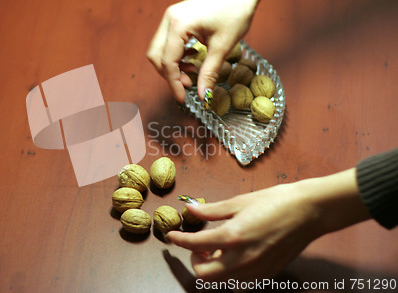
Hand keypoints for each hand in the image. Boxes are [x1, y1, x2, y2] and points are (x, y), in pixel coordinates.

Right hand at [146, 0, 255, 102]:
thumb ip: (209, 73)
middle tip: (189, 85)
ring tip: (193, 72)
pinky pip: (167, 42)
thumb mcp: (223, 46)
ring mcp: (171, 17)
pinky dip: (176, 56)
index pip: (168, 62)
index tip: (183, 98)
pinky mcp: (176, 18)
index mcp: (178, 25)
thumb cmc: (235, 12)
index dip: (174, 83)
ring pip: (159, 50)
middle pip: (156, 56)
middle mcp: (170, 19)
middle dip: (169, 75)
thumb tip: (203, 96)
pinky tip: (192, 60)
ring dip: (172, 66)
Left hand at [167, 169, 369, 280]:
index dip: (179, 241)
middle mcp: (243, 259)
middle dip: (196, 260)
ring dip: (213, 268)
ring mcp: (256, 270)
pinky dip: (231, 273)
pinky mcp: (267, 274)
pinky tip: (235, 255)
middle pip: (204, 275)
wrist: (310, 211)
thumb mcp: (239, 202)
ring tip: (219, 249)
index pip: (195, 245)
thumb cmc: (276, 201)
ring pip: (222, 281)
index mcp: (233, 237)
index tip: (173, 237)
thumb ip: (212, 210)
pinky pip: (240, 282)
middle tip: (199, 246)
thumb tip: (190, 209)